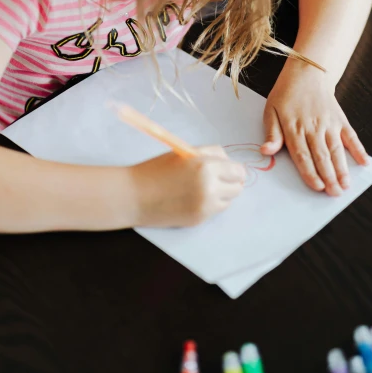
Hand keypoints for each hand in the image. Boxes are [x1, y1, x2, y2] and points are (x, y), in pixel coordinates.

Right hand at [130, 146, 245, 226]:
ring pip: (229, 199)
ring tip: (203, 188)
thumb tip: (229, 162)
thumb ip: (209, 154)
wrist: (134, 196)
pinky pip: (216, 210)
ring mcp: (205, 206)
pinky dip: (211, 204)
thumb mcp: (184, 153)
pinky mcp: (199, 219)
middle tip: (217, 178)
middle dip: (230, 182)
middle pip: (237, 186)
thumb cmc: (156, 170)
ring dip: (222, 194)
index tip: (227, 169)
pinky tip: (194, 198)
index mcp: (205, 166)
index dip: (233, 169)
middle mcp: (209, 187)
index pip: (237, 170)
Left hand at [261, 62, 367, 195]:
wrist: (307, 73)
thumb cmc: (286, 95)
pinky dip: (359, 150)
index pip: (303, 155)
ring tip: (346, 185)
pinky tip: (364, 163)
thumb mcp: (271, 111)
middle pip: (322, 156)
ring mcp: (329, 124)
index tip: (317, 187)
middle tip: (335, 194)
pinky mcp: (340, 120)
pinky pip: (351, 136)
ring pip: (337, 149)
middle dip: (329, 177)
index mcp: (294, 128)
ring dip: (343, 169)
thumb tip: (266, 151)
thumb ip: (271, 133)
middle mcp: (314, 127)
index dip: (310, 172)